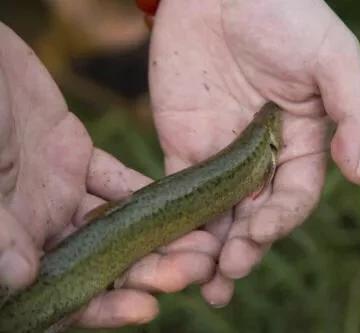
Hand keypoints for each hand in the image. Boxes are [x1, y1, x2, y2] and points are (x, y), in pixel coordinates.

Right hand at [0, 23, 217, 327]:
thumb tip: (20, 279)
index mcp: (14, 237)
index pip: (63, 291)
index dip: (104, 308)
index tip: (149, 309)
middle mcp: (39, 224)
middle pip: (104, 260)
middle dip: (150, 269)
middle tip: (196, 270)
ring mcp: (58, 192)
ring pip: (119, 223)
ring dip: (159, 232)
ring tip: (203, 240)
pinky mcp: (73, 157)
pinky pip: (116, 180)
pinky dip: (145, 192)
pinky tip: (180, 201)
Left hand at [145, 0, 359, 306]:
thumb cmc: (285, 14)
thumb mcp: (333, 57)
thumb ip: (353, 113)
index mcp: (302, 143)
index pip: (295, 195)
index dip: (280, 219)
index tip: (260, 235)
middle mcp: (263, 157)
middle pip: (255, 215)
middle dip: (244, 248)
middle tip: (227, 277)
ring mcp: (222, 155)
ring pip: (218, 214)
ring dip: (210, 250)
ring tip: (202, 283)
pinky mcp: (184, 146)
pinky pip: (179, 190)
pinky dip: (177, 221)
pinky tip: (171, 246)